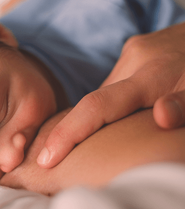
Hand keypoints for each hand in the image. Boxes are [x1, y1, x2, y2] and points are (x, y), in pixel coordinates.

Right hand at [37, 22, 184, 167]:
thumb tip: (163, 117)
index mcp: (151, 75)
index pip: (97, 106)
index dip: (68, 133)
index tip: (46, 158)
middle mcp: (133, 60)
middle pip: (94, 102)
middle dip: (76, 131)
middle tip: (60, 155)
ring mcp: (130, 53)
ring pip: (103, 93)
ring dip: (98, 117)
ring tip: (95, 135)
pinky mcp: (132, 50)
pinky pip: (112, 84)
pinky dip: (109, 104)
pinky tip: (116, 113)